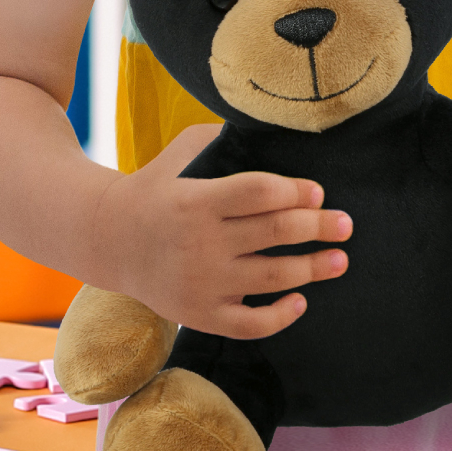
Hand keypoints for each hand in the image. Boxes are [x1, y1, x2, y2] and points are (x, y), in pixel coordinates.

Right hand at [91, 122, 351, 338]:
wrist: (106, 239)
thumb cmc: (155, 189)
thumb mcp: (179, 155)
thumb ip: (219, 140)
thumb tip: (268, 125)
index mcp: (196, 200)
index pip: (259, 193)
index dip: (296, 191)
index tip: (318, 191)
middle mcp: (199, 243)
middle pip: (275, 233)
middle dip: (319, 226)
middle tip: (346, 224)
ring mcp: (200, 282)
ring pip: (272, 277)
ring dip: (314, 269)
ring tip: (340, 260)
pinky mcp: (199, 314)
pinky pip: (250, 325)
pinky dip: (280, 317)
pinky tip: (300, 301)